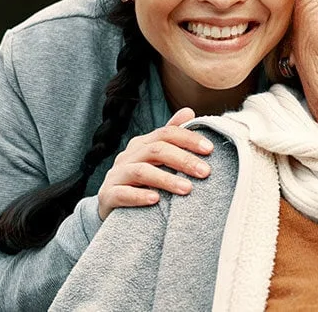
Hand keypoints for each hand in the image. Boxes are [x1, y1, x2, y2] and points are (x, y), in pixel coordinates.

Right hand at [97, 108, 212, 219]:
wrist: (112, 206)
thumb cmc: (141, 181)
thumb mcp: (156, 158)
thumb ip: (171, 136)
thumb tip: (189, 111)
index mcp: (141, 144)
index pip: (166, 133)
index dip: (188, 139)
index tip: (210, 149)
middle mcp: (127, 156)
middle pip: (156, 150)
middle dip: (183, 159)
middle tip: (205, 172)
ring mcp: (116, 175)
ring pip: (141, 171)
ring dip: (166, 179)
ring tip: (187, 188)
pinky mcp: (107, 196)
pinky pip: (122, 193)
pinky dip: (139, 196)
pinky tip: (156, 200)